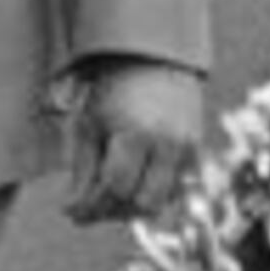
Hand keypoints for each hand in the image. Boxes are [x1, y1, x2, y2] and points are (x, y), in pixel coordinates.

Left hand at [60, 57, 208, 224]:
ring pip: (161, 202)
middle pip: (140, 203)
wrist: (152, 57)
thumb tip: (74, 213)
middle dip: (112, 210)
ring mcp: (186, 147)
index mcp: (136, 133)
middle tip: (93, 203)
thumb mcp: (90, 126)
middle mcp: (167, 143)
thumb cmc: (113, 91)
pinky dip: (153, 193)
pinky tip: (134, 179)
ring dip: (133, 206)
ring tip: (113, 190)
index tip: (73, 211)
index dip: (91, 206)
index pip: (114, 189)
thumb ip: (83, 172)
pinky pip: (175, 190)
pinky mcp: (196, 149)